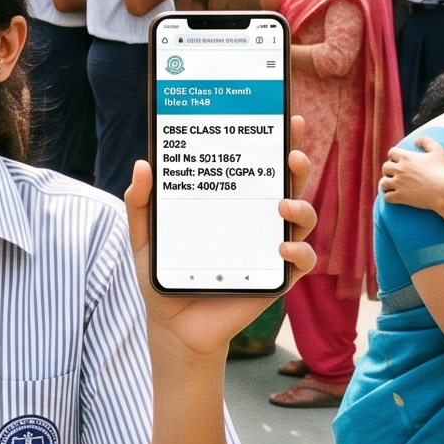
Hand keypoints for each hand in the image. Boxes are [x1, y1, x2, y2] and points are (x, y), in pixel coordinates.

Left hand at [126, 114, 316, 360]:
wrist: (173, 325)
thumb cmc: (165, 274)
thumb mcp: (144, 236)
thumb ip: (140, 203)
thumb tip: (143, 164)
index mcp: (231, 201)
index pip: (257, 163)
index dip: (275, 139)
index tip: (284, 117)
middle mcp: (257, 219)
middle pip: (288, 182)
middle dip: (297, 160)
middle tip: (292, 151)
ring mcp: (271, 247)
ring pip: (303, 218)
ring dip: (301, 206)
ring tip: (283, 205)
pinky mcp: (278, 278)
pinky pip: (302, 262)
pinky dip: (300, 253)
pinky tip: (283, 248)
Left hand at [378, 135, 443, 214]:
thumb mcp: (438, 151)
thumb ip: (426, 141)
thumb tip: (415, 140)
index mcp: (407, 157)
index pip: (391, 153)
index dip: (394, 157)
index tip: (399, 162)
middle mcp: (400, 169)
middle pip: (385, 168)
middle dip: (389, 171)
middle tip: (396, 175)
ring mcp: (399, 184)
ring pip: (383, 183)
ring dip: (386, 185)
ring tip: (391, 187)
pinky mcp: (400, 197)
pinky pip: (387, 197)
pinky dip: (389, 197)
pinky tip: (395, 197)